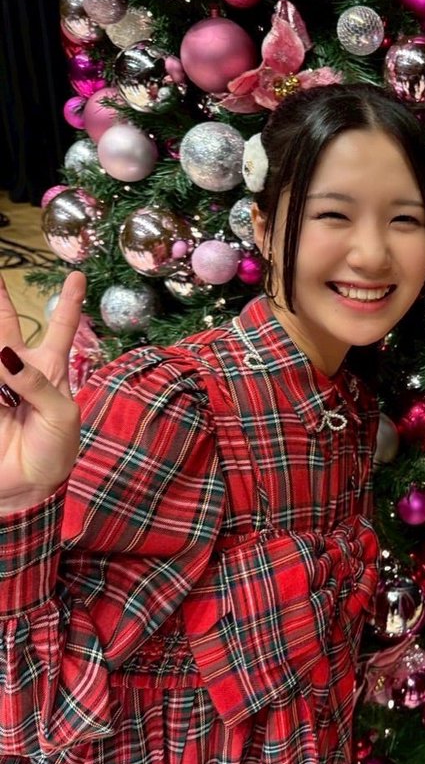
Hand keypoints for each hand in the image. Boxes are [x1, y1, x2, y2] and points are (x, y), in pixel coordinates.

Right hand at [0, 271, 85, 514]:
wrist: (28, 488)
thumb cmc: (55, 451)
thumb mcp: (61, 416)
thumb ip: (37, 385)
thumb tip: (7, 356)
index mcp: (50, 371)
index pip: (62, 329)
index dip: (70, 302)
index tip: (79, 275)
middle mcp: (19, 371)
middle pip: (6, 328)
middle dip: (0, 301)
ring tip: (6, 383)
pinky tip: (1, 389)